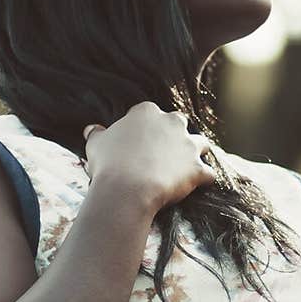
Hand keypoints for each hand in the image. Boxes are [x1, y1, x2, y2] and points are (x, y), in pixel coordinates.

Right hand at [81, 101, 217, 212]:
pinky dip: (204, 179)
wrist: (126, 190)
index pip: (151, 114)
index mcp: (146, 112)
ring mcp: (187, 145)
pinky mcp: (197, 168)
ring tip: (185, 167)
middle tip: (164, 153)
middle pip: (179, 123)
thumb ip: (96, 134)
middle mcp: (172, 123)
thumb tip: (92, 129)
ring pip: (201, 144)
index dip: (147, 129)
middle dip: (175, 136)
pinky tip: (198, 186)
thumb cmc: (108, 164)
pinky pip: (208, 173)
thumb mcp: (95, 145)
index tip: (141, 143)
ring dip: (195, 154)